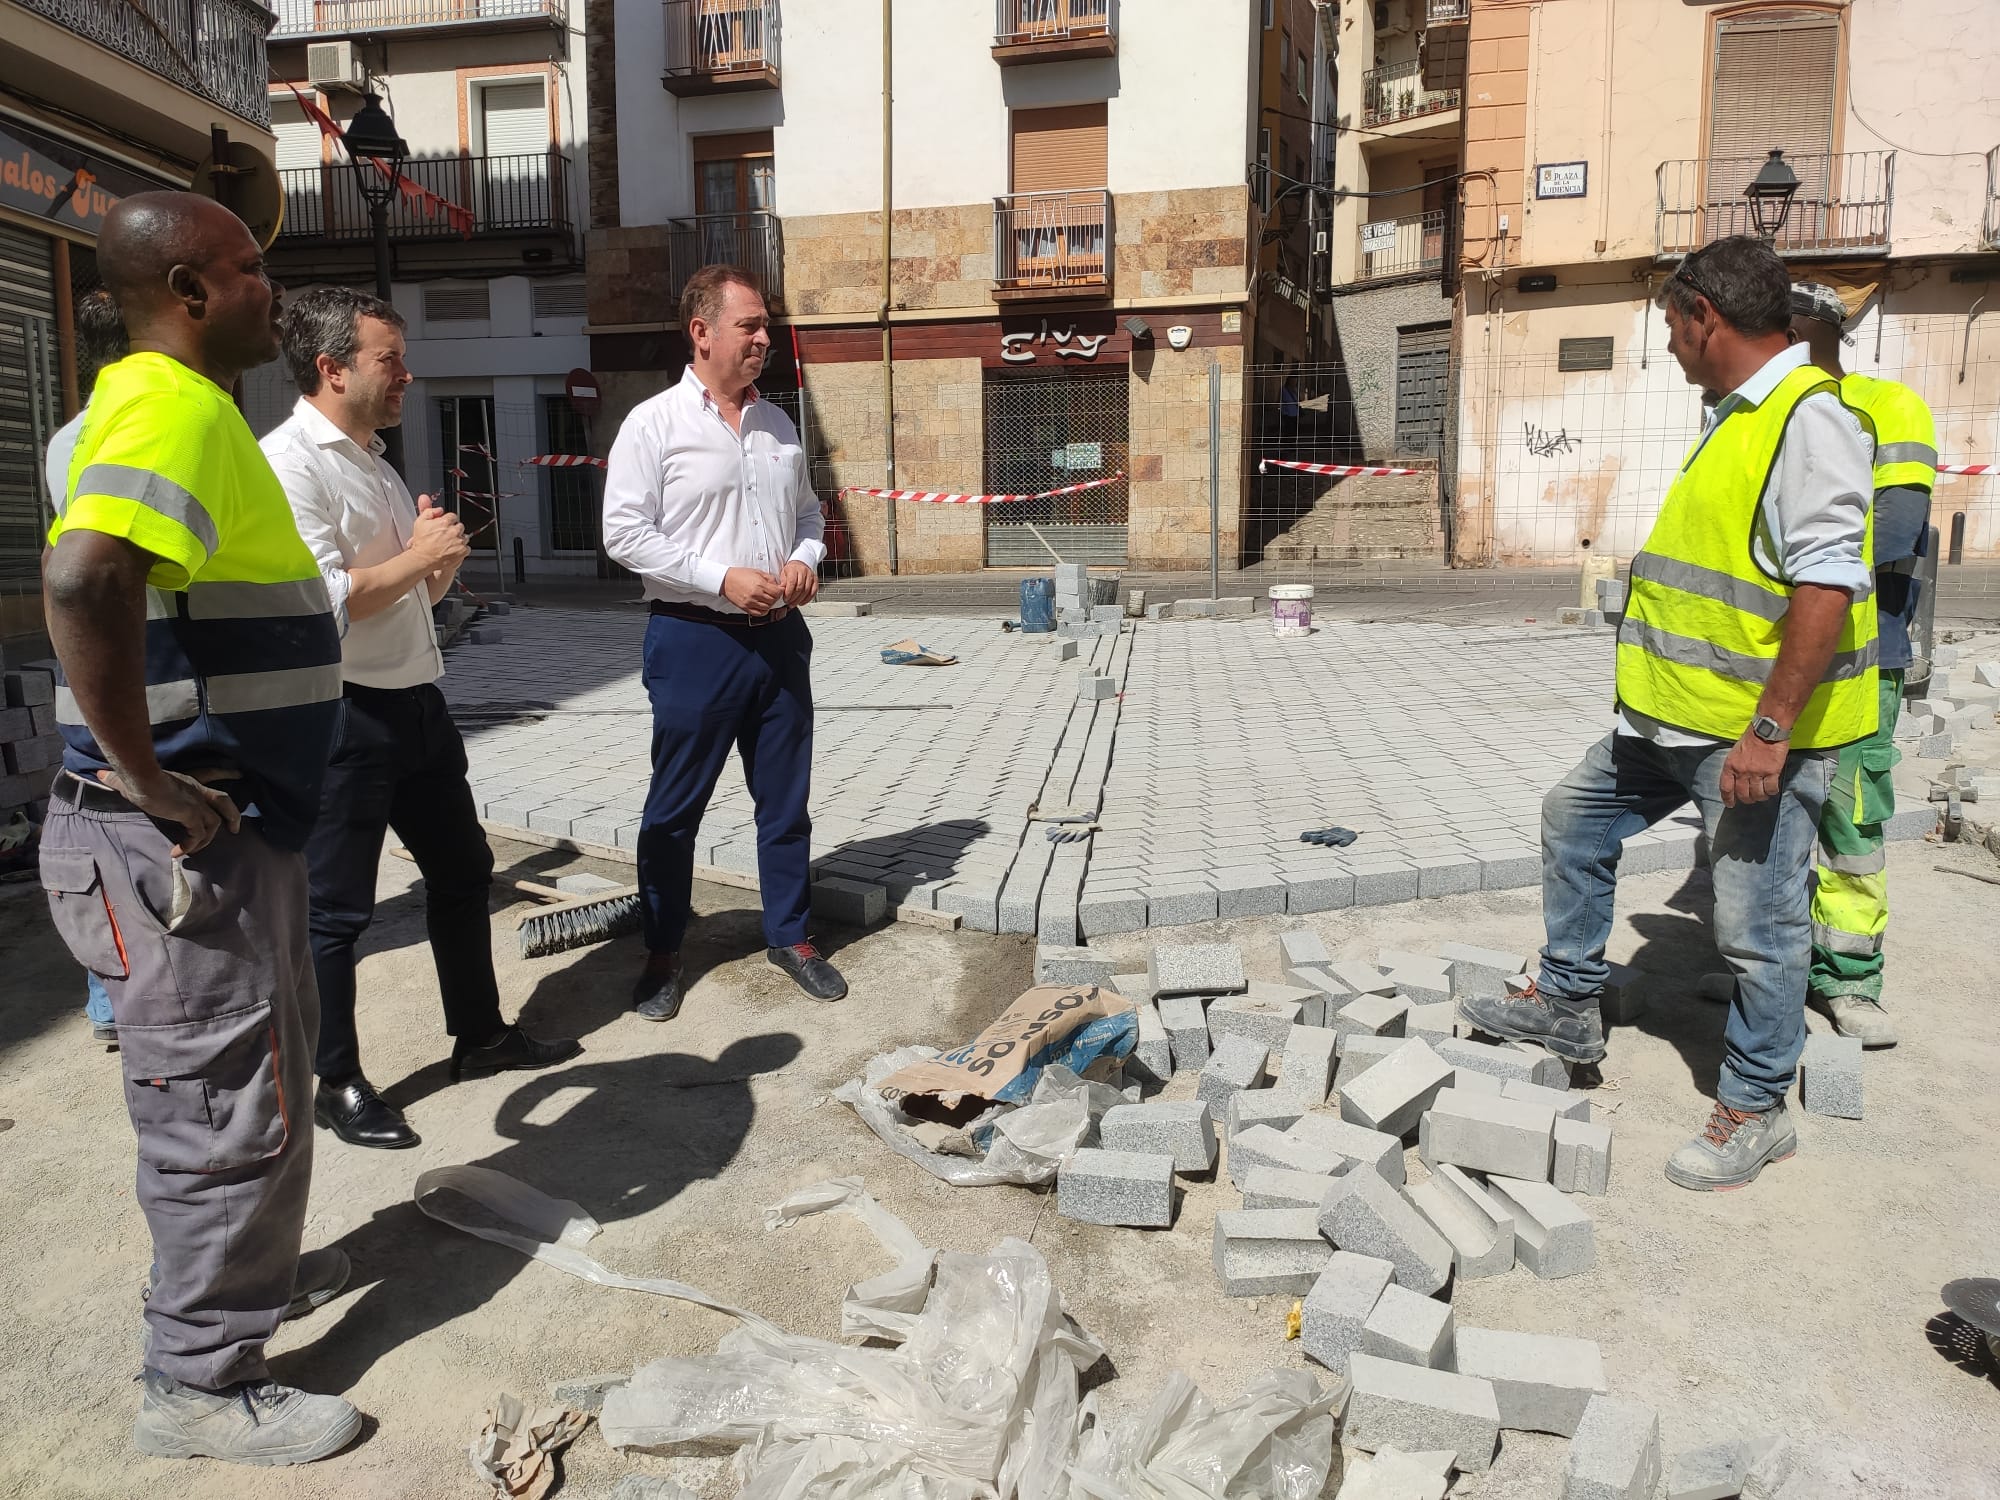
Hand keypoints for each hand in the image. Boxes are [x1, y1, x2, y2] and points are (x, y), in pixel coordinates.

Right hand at [97, 767, 241, 855]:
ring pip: (213, 824)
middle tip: (233, 830)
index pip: (211, 784)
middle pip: (225, 801)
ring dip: (204, 840)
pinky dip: (190, 845)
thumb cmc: (135, 776)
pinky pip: (198, 835)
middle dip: (232, 816)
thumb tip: (100, 775)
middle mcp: (197, 792)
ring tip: (190, 851)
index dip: (221, 793)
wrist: (141, 777)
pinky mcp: (191, 814)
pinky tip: (176, 852)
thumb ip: (118, 780)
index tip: (228, 803)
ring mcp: (196, 803)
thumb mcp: (130, 780)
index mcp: (189, 783)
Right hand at [410, 505, 469, 570]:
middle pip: (460, 526)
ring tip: (448, 544)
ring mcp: (459, 541)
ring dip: (458, 539)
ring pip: (464, 537)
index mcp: (444, 522)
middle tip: (446, 536)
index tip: (445, 526)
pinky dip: (461, 549)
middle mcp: (453, 531)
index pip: (453, 516)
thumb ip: (429, 511)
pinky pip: (467, 548)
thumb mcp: (420, 522)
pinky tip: (452, 550)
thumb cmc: (422, 543)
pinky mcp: (463, 551)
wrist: (424, 559)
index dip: (448, 521)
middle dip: (454, 530)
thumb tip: (439, 509)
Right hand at [721, 566, 784, 614]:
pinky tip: (762, 605)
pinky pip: (759, 613)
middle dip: (776, 597)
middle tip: (773, 593)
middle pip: (773, 600)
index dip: (780, 591)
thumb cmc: (740, 574)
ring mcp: (750, 602)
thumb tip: (777, 585)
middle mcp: (755, 594)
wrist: (726, 580)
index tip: (779, 589)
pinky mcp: (745, 607)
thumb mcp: (757, 572)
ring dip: (770, 604)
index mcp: (759, 584)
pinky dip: (763, 611)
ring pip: (767, 607)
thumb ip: (769, 578)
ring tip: (767, 598)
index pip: (777, 592)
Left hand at [779, 560, 819, 606]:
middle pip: (800, 587)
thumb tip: (781, 591)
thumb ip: (782, 582)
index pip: (792, 582)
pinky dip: (807, 599)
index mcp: (794, 569)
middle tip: (789, 603)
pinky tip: (802, 602)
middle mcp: (804, 571)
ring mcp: (811, 576)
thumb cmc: (790, 571)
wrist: (799, 565)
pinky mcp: (815, 580)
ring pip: (807, 590)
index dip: (789, 592)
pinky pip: (813, 592)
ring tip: (794, 604)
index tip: (785, 599)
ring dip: (800, 600)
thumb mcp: (783, 574)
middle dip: (794, 598)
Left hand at [1719, 731, 1787, 807]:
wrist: (1767, 729)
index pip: (1726, 787)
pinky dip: (1771, 792)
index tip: (1730, 804)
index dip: (1728, 798)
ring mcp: (1757, 772)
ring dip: (1760, 797)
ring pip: (1757, 794)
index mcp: (1730, 765)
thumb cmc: (1751, 738)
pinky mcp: (1772, 772)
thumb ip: (1735, 766)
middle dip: (1747, 799)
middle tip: (1751, 799)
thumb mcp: (1735, 752)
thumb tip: (1737, 779)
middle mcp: (1742, 771)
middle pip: (1743, 794)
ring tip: (1762, 795)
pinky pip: (1770, 789)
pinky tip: (1772, 790)